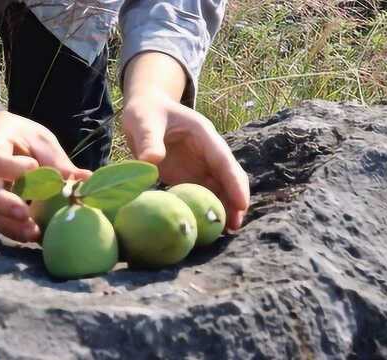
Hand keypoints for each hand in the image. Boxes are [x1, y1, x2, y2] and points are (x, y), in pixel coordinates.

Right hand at [0, 111, 90, 241]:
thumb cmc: (20, 137)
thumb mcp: (38, 140)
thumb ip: (56, 160)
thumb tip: (87, 179)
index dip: (12, 166)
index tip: (33, 166)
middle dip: (3, 204)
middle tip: (25, 213)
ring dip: (11, 225)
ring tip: (34, 233)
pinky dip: (15, 231)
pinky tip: (35, 236)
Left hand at [122, 93, 249, 229]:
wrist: (145, 110)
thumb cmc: (146, 112)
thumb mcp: (144, 121)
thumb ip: (149, 139)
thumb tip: (151, 161)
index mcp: (203, 134)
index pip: (223, 159)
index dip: (234, 182)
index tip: (242, 203)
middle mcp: (207, 152)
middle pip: (227, 178)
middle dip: (234, 201)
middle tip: (235, 227)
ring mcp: (200, 165)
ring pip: (218, 189)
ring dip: (223, 209)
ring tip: (224, 234)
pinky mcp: (189, 177)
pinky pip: (202, 195)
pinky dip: (205, 210)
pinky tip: (205, 229)